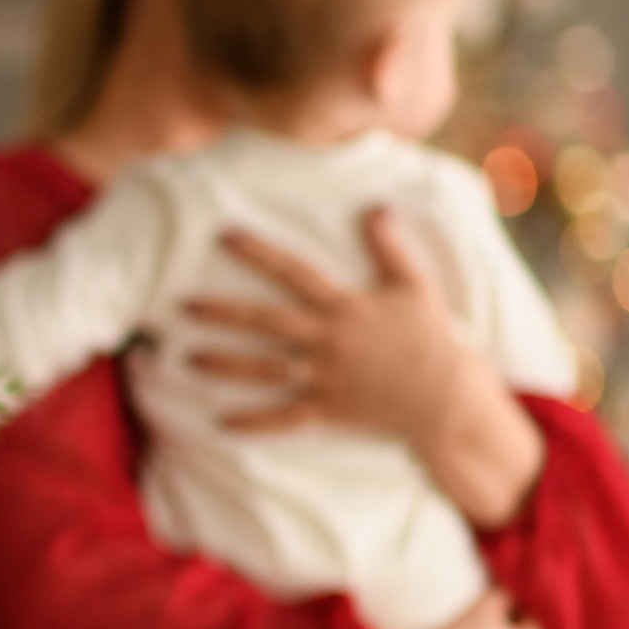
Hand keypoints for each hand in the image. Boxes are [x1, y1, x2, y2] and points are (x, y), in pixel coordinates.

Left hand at [182, 207, 466, 437]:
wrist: (447, 397)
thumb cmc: (430, 337)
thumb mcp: (415, 286)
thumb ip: (390, 246)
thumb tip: (376, 205)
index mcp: (345, 307)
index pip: (294, 272)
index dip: (259, 253)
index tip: (224, 236)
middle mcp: (328, 340)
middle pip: (265, 322)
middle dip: (222, 312)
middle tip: (181, 304)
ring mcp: (325, 378)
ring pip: (264, 370)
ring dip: (224, 365)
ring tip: (186, 358)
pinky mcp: (328, 410)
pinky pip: (283, 419)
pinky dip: (252, 422)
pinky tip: (219, 422)